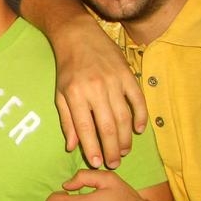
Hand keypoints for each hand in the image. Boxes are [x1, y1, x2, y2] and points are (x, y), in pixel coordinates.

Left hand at [52, 16, 147, 168]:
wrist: (78, 36)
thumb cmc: (67, 68)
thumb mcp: (59, 94)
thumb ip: (67, 121)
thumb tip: (71, 146)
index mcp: (75, 94)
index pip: (85, 127)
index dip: (91, 148)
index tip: (96, 163)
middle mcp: (95, 89)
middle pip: (107, 126)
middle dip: (111, 149)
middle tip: (114, 163)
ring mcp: (113, 81)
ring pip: (124, 117)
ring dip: (125, 138)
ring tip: (123, 151)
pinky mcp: (127, 75)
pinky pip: (138, 100)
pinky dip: (141, 116)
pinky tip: (139, 130)